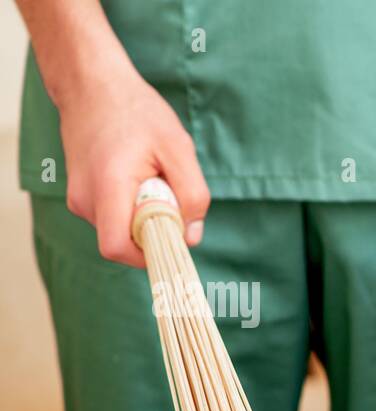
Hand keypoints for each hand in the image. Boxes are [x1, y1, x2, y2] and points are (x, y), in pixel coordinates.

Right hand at [59, 67, 209, 268]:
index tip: (176, 234)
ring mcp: (79, 200)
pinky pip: (116, 218)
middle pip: (125, 243)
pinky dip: (135, 207)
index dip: (151, 254)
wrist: (91, 86)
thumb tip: (191, 236)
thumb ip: (192, 194)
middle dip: (156, 230)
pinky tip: (140, 177)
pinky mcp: (82, 198)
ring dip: (147, 216)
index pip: (119, 249)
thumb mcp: (178, 147)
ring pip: (123, 231)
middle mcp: (84, 200)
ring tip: (152, 176)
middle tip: (168, 192)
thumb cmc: (136, 112)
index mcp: (106, 188)